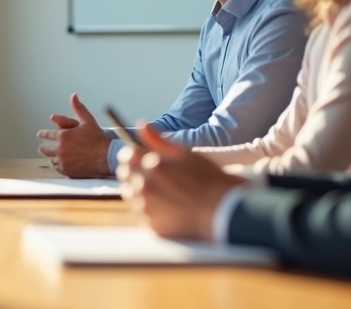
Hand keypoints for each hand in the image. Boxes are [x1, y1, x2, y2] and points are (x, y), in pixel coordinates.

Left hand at [35, 93, 111, 176]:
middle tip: (41, 147)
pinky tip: (58, 164)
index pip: (47, 134)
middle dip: (43, 147)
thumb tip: (74, 96)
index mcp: (63, 135)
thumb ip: (78, 108)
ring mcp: (62, 160)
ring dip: (50, 156)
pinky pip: (57, 168)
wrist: (106, 157)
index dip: (43, 134)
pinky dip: (57, 165)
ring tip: (50, 156)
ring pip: (51, 159)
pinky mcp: (67, 170)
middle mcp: (60, 148)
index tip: (40, 135)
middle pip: (45, 148)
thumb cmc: (98, 139)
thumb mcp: (88, 120)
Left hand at [116, 124, 244, 240]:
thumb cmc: (209, 180)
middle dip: (135, 171)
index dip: (134, 154)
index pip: (126, 155)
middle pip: (124, 174)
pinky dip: (148, 209)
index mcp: (153, 165)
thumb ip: (159, 140)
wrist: (225, 211)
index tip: (141, 157)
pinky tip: (166, 206)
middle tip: (154, 175)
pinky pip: (140, 213)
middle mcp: (145, 186)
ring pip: (130, 194)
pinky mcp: (152, 226)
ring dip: (140, 190)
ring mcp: (147, 208)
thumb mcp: (186, 154)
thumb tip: (142, 125)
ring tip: (163, 192)